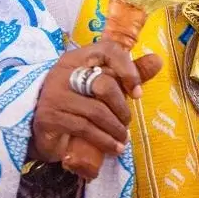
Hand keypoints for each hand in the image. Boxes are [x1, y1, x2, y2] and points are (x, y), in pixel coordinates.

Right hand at [30, 40, 161, 162]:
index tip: (137, 91)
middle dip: (122, 107)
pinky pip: (84, 129)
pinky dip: (104, 140)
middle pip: (104, 84)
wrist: (41, 124)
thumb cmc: (77, 98)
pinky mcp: (50, 118)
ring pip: (96, 111)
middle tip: (127, 121)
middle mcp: (65, 72)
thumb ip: (127, 73)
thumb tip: (157, 60)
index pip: (108, 50)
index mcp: (78, 58)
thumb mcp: (99, 82)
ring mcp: (55, 95)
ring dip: (116, 128)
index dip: (128, 68)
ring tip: (123, 137)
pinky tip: (113, 147)